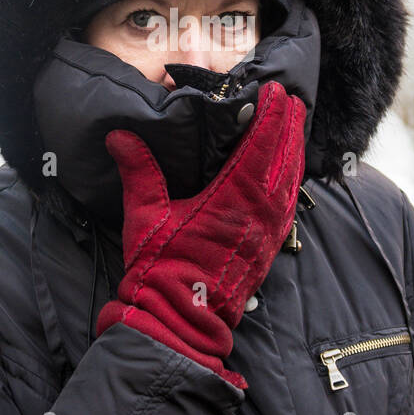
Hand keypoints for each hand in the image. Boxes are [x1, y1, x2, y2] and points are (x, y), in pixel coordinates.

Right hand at [95, 81, 306, 389]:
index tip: (275, 92)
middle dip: (288, 126)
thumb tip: (120, 135)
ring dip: (294, 150)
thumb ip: (138, 172)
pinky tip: (290, 172)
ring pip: (291, 182)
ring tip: (294, 125)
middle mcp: (258, 214)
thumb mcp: (145, 216)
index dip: (269, 117)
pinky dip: (292, 181)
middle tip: (290, 99)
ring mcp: (267, 233)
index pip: (259, 147)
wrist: (179, 322)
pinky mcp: (268, 249)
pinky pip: (288, 206)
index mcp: (230, 200)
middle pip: (283, 159)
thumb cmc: (161, 271)